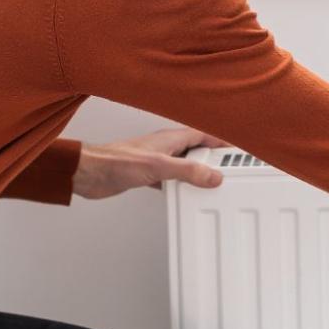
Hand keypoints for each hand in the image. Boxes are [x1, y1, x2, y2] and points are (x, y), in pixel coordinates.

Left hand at [73, 126, 230, 199]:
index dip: (222, 140)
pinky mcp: (147, 175)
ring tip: (212, 181)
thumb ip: (187, 171)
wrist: (90, 173)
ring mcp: (156, 160)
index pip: (204, 134)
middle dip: (214, 156)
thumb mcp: (159, 166)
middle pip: (197, 149)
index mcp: (171, 138)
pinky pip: (171, 179)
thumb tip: (213, 176)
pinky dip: (180, 185)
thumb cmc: (116, 160)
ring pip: (184, 164)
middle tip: (230, 167)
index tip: (238, 147)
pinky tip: (184, 193)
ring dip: (197, 171)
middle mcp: (166, 147)